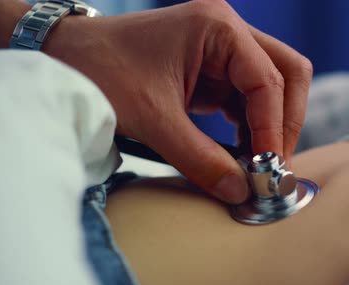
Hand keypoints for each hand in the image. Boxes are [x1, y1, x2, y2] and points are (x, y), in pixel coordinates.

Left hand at [44, 0, 312, 203]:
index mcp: (217, 28)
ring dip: (269, 127)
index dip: (274, 128)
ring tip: (257, 166)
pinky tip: (242, 154)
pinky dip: (251, 128)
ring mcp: (221, 50)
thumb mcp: (153, 120)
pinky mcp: (212, 70)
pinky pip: (247, 99)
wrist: (62, 59)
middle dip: (285, 121)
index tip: (269, 169)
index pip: (268, 80)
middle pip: (286, 74)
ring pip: (272, 88)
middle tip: (275, 163)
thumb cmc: (99, 73)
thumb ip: (201, 159)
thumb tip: (241, 192)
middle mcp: (227, 32)